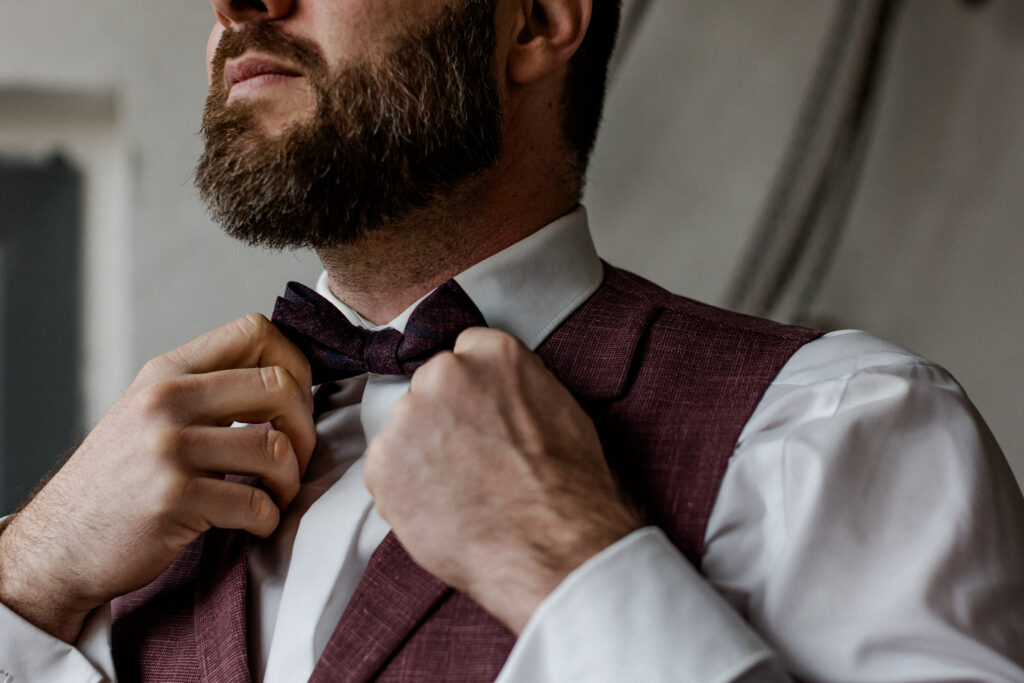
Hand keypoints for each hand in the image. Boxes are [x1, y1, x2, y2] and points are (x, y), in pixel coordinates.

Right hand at [0, 314, 315, 642]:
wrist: (61, 544)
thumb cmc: (120, 480)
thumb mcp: (150, 412)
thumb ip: (207, 388)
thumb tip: (287, 379)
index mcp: (167, 372)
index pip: (256, 330)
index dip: (295, 364)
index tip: (296, 403)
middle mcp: (166, 401)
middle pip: (279, 387)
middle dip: (305, 429)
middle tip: (295, 460)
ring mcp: (168, 449)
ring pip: (275, 448)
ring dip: (290, 481)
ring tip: (276, 495)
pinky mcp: (173, 500)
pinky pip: (255, 502)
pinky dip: (268, 518)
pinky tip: (256, 523)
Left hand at [364, 328, 640, 633]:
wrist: (551, 547)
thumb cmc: (568, 488)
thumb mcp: (561, 409)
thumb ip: (518, 387)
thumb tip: (501, 395)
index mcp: (493, 352)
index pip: (465, 352)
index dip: (474, 391)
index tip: (480, 416)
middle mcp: (445, 372)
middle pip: (430, 387)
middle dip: (443, 418)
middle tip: (471, 461)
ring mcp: (408, 416)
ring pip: (406, 430)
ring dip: (421, 454)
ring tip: (458, 492)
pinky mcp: (381, 462)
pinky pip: (385, 471)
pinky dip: (403, 490)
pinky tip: (439, 510)